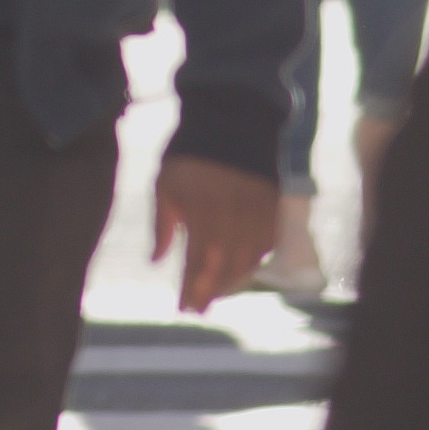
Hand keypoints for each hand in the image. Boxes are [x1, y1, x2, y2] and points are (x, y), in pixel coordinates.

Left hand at [151, 153, 283, 313]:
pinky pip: (266, 245)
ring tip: (216, 294)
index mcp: (202, 214)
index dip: (189, 289)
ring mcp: (256, 215)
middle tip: (197, 309)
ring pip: (247, 261)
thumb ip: (162, 224)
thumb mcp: (165, 183)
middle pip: (222, 269)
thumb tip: (155, 261)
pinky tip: (241, 270)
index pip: (195, 264)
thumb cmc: (190, 153)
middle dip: (208, 293)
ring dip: (231, 283)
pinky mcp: (273, 208)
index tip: (182, 308)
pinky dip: (254, 263)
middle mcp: (232, 220)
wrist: (232, 120)